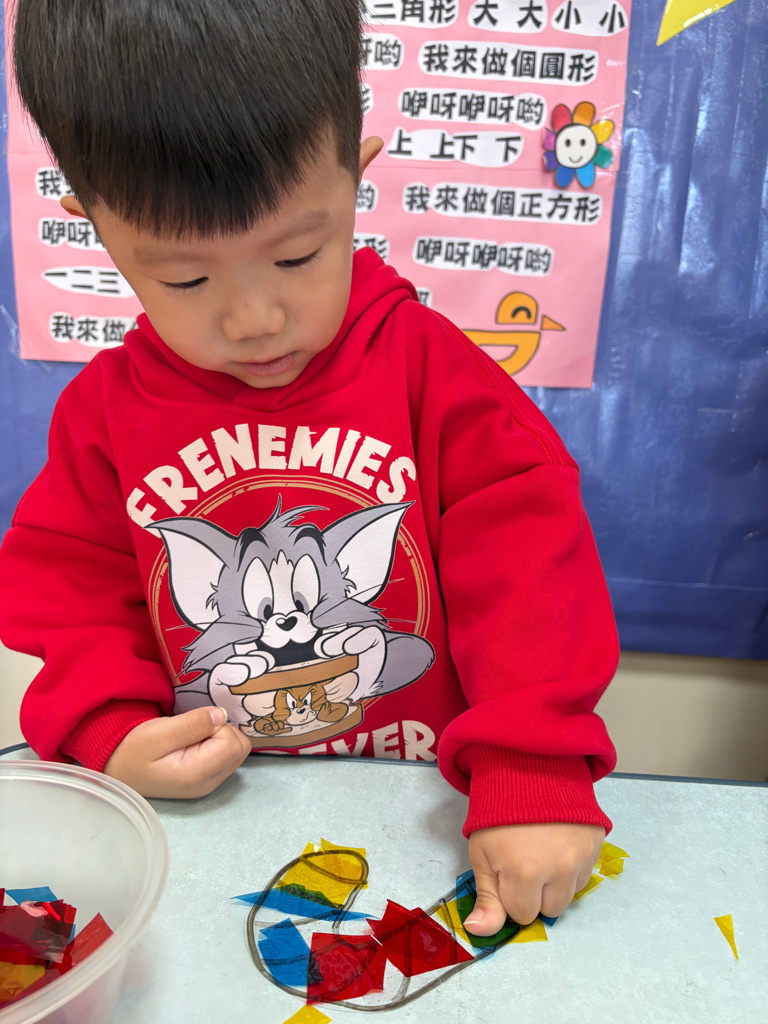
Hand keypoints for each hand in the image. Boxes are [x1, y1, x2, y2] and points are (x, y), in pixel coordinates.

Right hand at [104, 706, 252, 798]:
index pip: (233, 742)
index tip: (193, 724)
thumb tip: (222, 715)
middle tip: (193, 729)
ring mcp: (210, 782)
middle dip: (223, 730)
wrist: (119, 769)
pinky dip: (217, 743)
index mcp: (198, 774)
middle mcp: (210, 783)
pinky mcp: (208, 777)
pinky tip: (195, 742)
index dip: (218, 725)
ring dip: (220, 736)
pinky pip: (228, 755)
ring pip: (237, 751)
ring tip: (192, 735)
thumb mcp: (157, 733)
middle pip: (240, 747)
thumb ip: (191, 724)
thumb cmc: (134, 750)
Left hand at [464, 822, 603, 933]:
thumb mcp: (482, 854)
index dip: (511, 894)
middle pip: (550, 910)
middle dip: (536, 893)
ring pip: (570, 895)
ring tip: (542, 851)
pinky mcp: (597, 845)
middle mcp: (560, 869)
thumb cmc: (498, 814)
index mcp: (525, 873)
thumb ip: (486, 898)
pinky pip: (585, 874)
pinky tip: (558, 844)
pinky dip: (572, 867)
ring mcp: (582, 857)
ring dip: (556, 883)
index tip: (507, 870)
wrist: (529, 770)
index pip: (522, 914)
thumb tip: (479, 932)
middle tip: (525, 861)